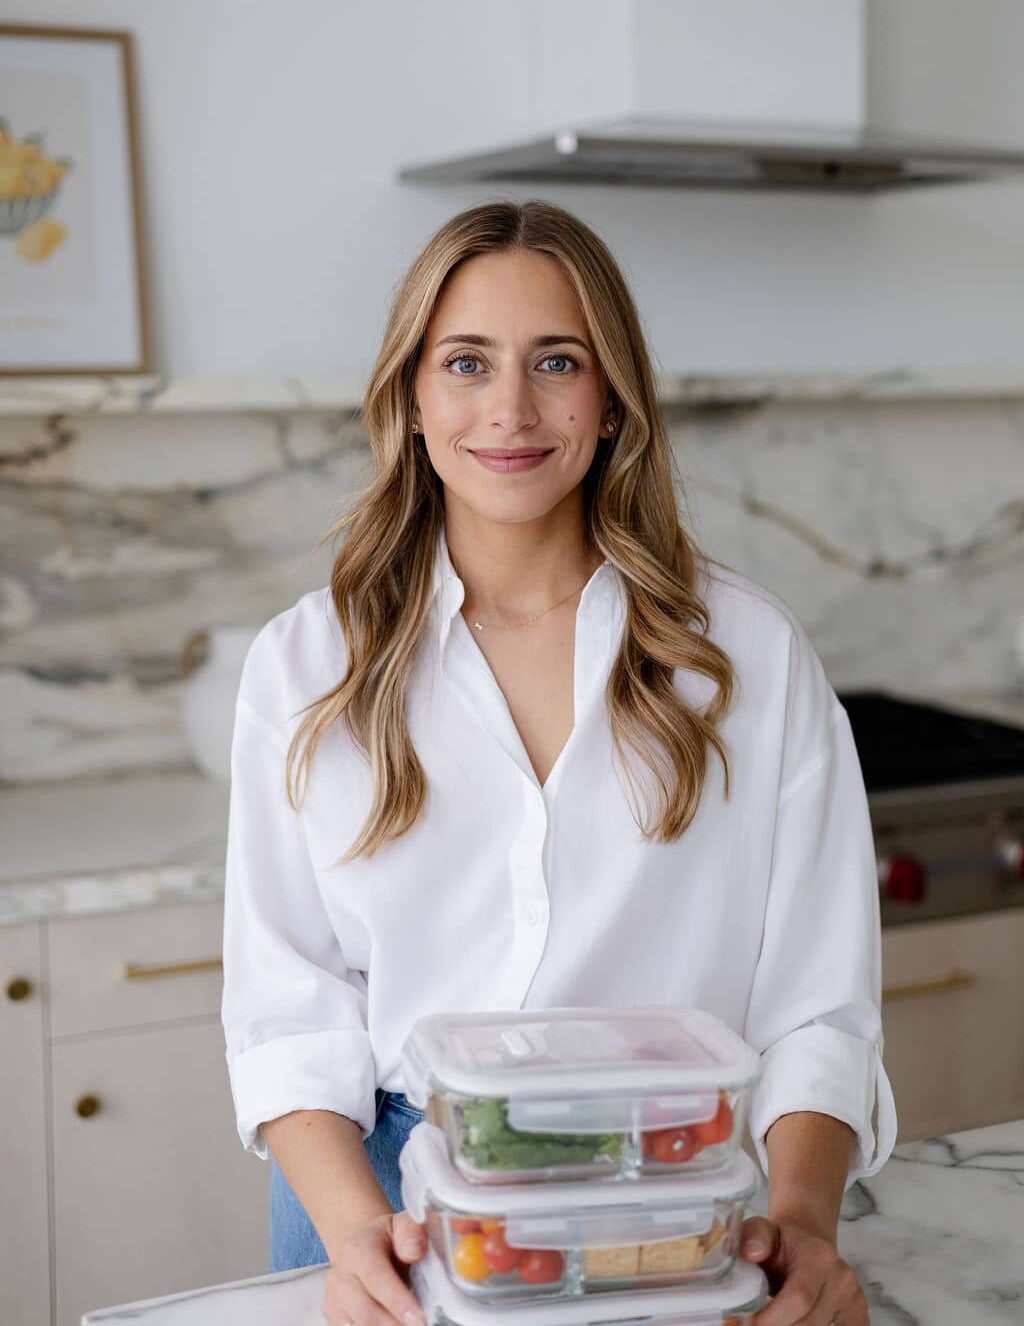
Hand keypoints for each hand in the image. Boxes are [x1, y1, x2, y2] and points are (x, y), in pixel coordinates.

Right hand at [321, 1210, 427, 1325]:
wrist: (364, 1248)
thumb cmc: (389, 1240)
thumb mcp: (405, 1225)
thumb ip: (413, 1231)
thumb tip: (415, 1250)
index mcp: (359, 1248)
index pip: (377, 1278)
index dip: (399, 1301)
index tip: (419, 1318)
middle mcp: (341, 1274)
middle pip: (366, 1312)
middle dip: (395, 1324)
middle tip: (419, 1325)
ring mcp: (334, 1298)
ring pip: (358, 1325)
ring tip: (406, 1324)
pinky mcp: (333, 1315)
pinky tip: (391, 1323)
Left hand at [740, 1216, 867, 1325]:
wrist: (806, 1243)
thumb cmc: (779, 1243)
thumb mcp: (760, 1231)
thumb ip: (753, 1238)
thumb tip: (751, 1253)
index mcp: (818, 1256)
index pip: (799, 1298)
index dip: (772, 1318)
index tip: (748, 1322)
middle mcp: (841, 1278)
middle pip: (808, 1323)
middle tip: (754, 1324)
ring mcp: (853, 1298)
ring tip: (776, 1318)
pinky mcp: (858, 1313)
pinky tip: (796, 1322)